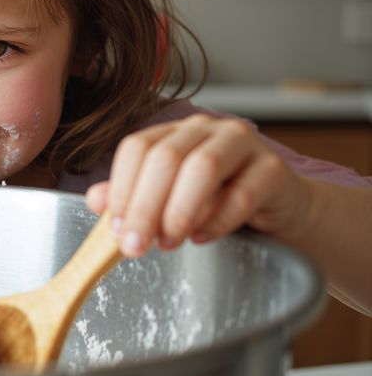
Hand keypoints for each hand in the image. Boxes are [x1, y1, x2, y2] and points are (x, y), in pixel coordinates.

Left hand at [85, 113, 309, 256]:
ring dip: (178, 211)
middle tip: (135, 246)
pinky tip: (200, 238)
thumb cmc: (219, 201)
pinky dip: (216, 221)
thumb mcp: (169, 199)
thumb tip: (96, 201)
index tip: (116, 228)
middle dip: (145, 206)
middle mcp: (208, 130)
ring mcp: (243, 144)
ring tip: (168, 243)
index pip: (137, 147)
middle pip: (166, 157)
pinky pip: (241, 193)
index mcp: (176, 132)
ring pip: (202, 168)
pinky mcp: (274, 170)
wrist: (280, 208)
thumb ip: (133, 196)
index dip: (122, 187)